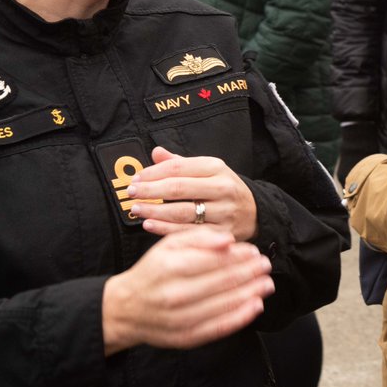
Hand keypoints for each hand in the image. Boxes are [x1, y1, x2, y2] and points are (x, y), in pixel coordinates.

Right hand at [101, 227, 273, 353]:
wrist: (126, 309)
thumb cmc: (152, 273)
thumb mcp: (168, 245)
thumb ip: (199, 238)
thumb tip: (228, 239)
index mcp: (171, 267)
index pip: (216, 260)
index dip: (240, 256)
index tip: (254, 252)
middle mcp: (176, 294)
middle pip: (224, 282)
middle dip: (250, 272)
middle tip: (265, 266)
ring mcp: (181, 318)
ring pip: (225, 304)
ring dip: (251, 293)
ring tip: (267, 284)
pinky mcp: (186, 337)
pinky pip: (219, 327)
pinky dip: (241, 317)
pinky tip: (255, 306)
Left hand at [126, 147, 257, 240]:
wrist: (255, 212)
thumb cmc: (224, 190)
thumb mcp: (208, 170)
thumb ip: (180, 162)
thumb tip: (156, 152)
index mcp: (216, 167)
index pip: (178, 167)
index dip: (153, 173)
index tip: (136, 178)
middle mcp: (222, 188)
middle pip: (178, 188)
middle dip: (150, 190)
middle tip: (131, 193)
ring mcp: (224, 212)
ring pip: (182, 212)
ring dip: (154, 211)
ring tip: (137, 209)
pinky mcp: (222, 234)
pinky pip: (188, 232)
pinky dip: (166, 229)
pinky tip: (150, 224)